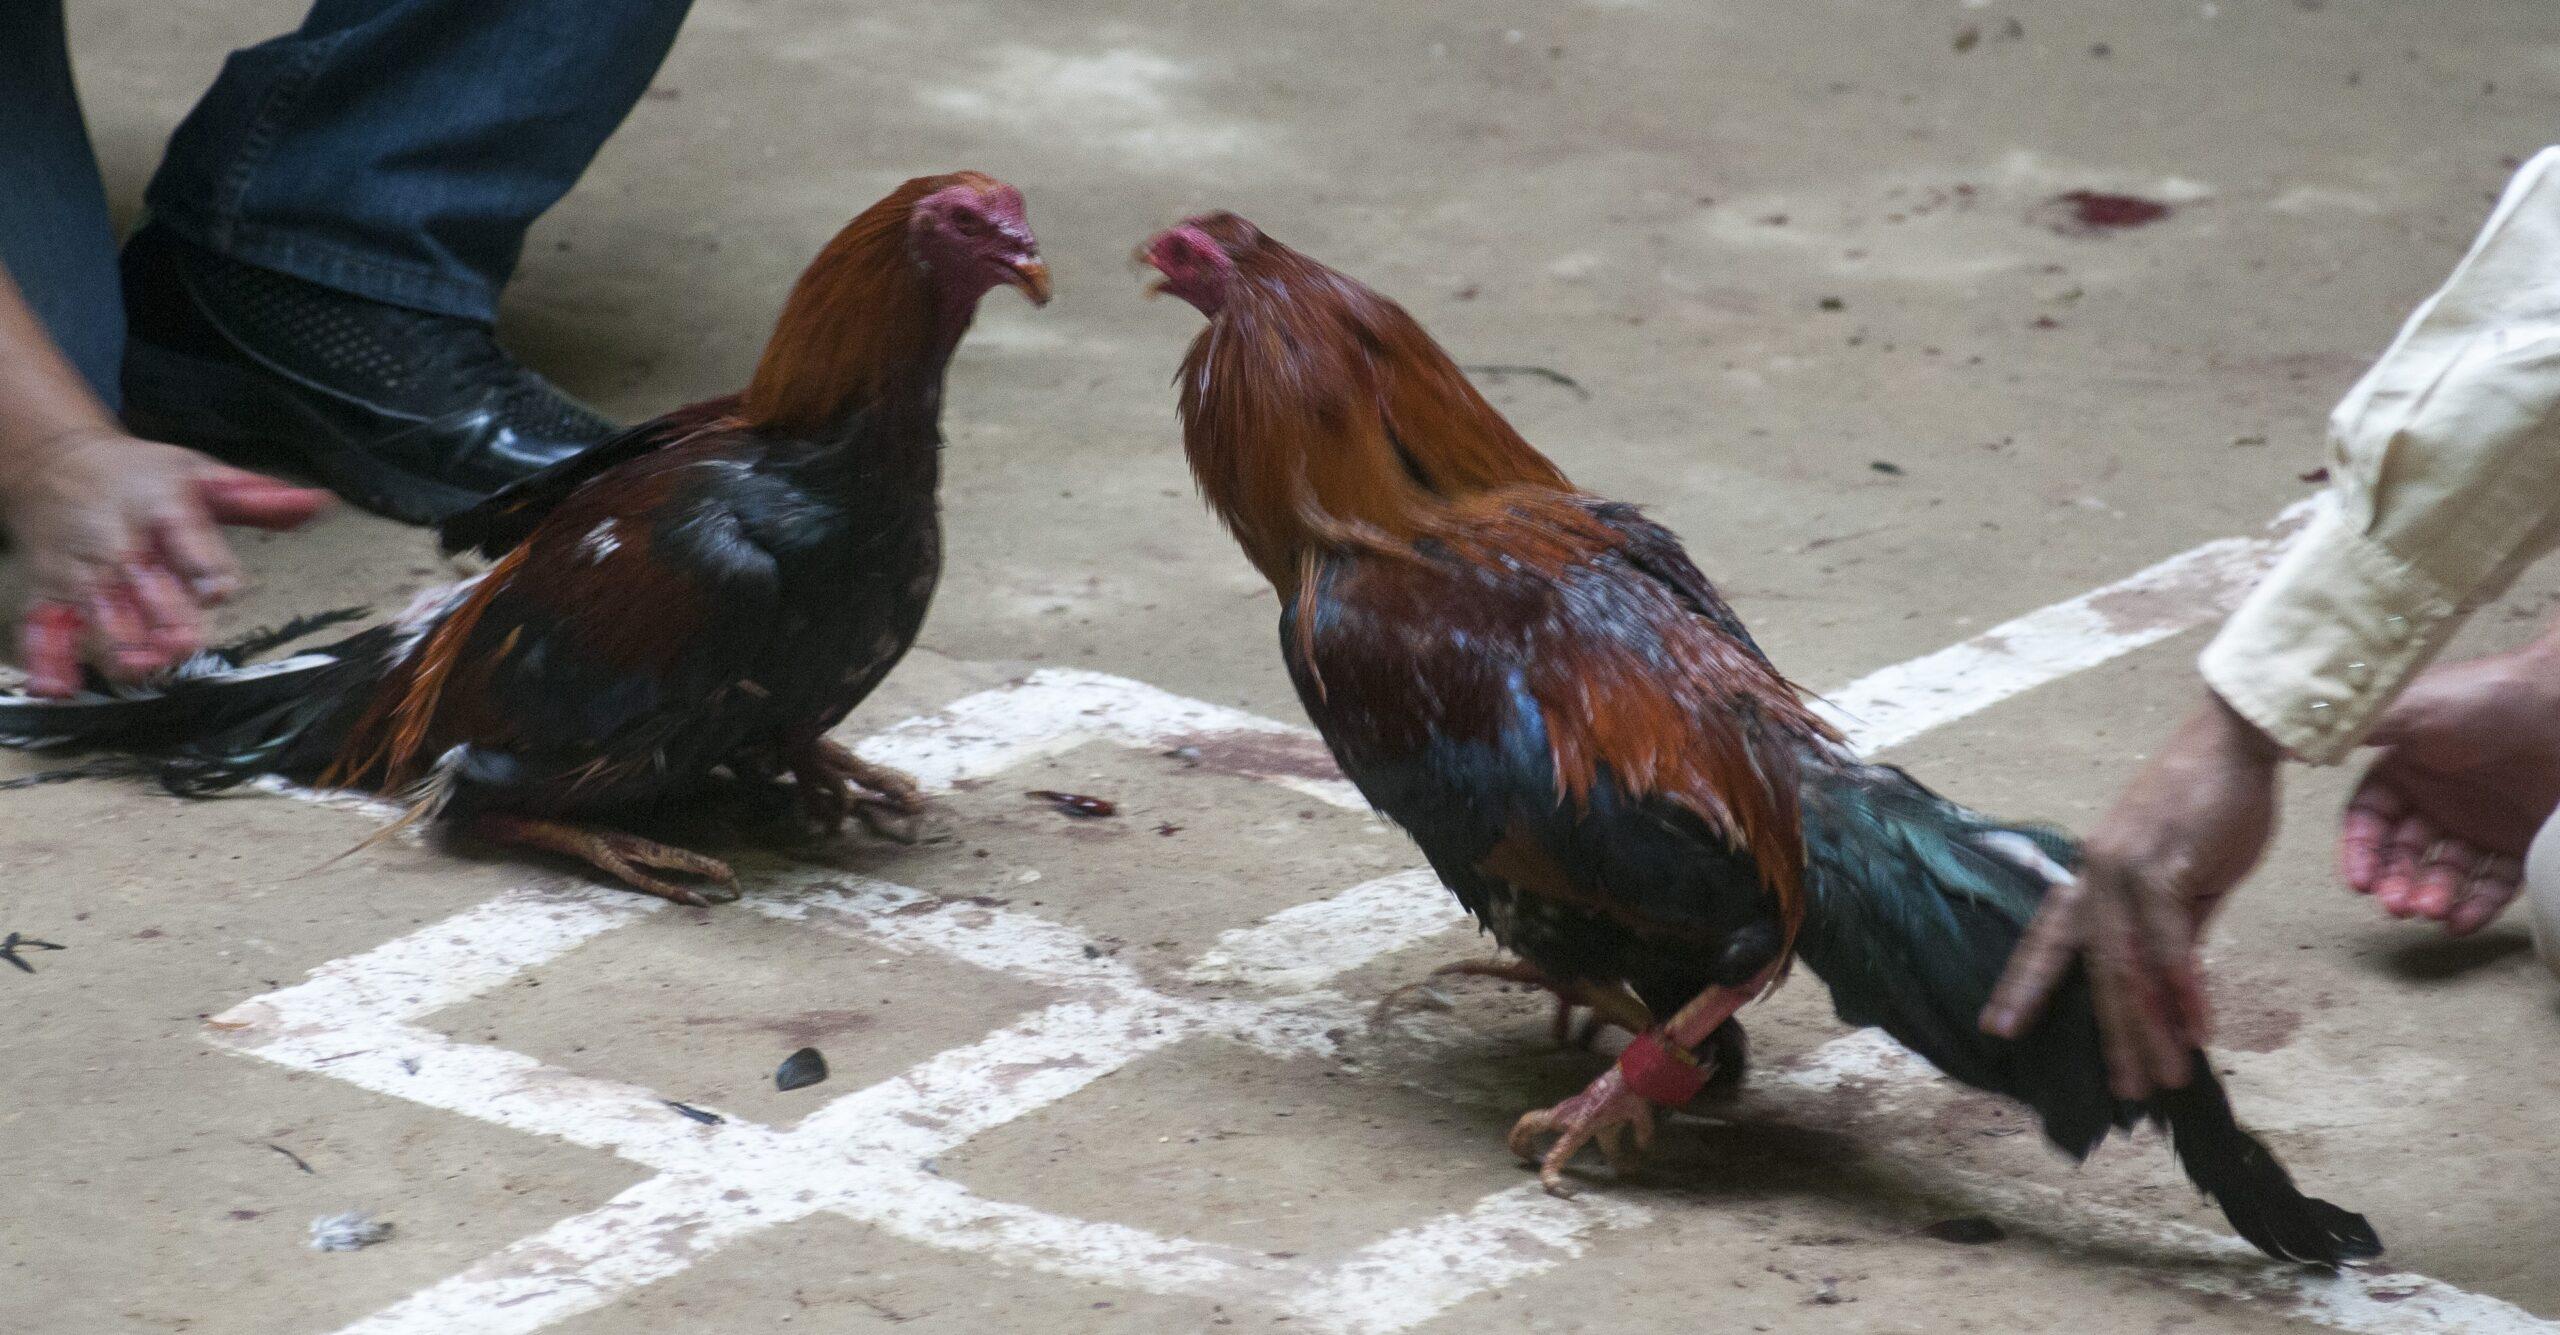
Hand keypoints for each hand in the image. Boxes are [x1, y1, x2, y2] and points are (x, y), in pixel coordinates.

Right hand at [1, 428, 326, 694]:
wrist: (60, 464)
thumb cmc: (146, 479)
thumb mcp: (204, 476)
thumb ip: (260, 499)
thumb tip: (319, 504)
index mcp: (161, 507)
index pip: (185, 535)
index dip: (203, 563)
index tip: (220, 589)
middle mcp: (120, 540)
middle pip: (142, 582)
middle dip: (164, 615)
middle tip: (185, 643)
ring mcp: (82, 569)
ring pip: (100, 611)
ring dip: (119, 642)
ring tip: (143, 667)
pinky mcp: (53, 591)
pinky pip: (46, 626)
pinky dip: (50, 658)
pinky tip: (59, 688)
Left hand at [1981, 692, 2282, 1099]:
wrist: (2233, 743)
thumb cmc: (2207, 807)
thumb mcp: (2183, 878)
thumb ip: (2172, 928)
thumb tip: (2170, 982)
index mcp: (2091, 875)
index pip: (2048, 939)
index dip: (2024, 983)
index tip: (1996, 1026)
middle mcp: (2094, 873)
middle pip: (2091, 967)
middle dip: (2106, 1033)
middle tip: (2120, 1089)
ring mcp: (2122, 868)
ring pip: (2128, 965)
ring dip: (2150, 1027)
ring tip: (2166, 1076)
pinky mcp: (2162, 866)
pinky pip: (2169, 942)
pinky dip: (2184, 989)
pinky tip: (2198, 1029)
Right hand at [2342, 633, 2559, 933]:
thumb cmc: (2485, 698)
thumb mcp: (2407, 710)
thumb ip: (2346, 730)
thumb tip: (2279, 737)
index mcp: (2404, 767)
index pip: (2368, 820)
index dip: (2359, 851)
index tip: (2357, 880)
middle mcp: (2438, 797)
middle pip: (2403, 853)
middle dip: (2394, 881)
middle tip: (2396, 903)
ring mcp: (2481, 820)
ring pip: (2445, 872)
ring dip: (2431, 895)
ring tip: (2430, 909)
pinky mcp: (2522, 839)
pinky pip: (2494, 883)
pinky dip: (2477, 905)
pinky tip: (2461, 920)